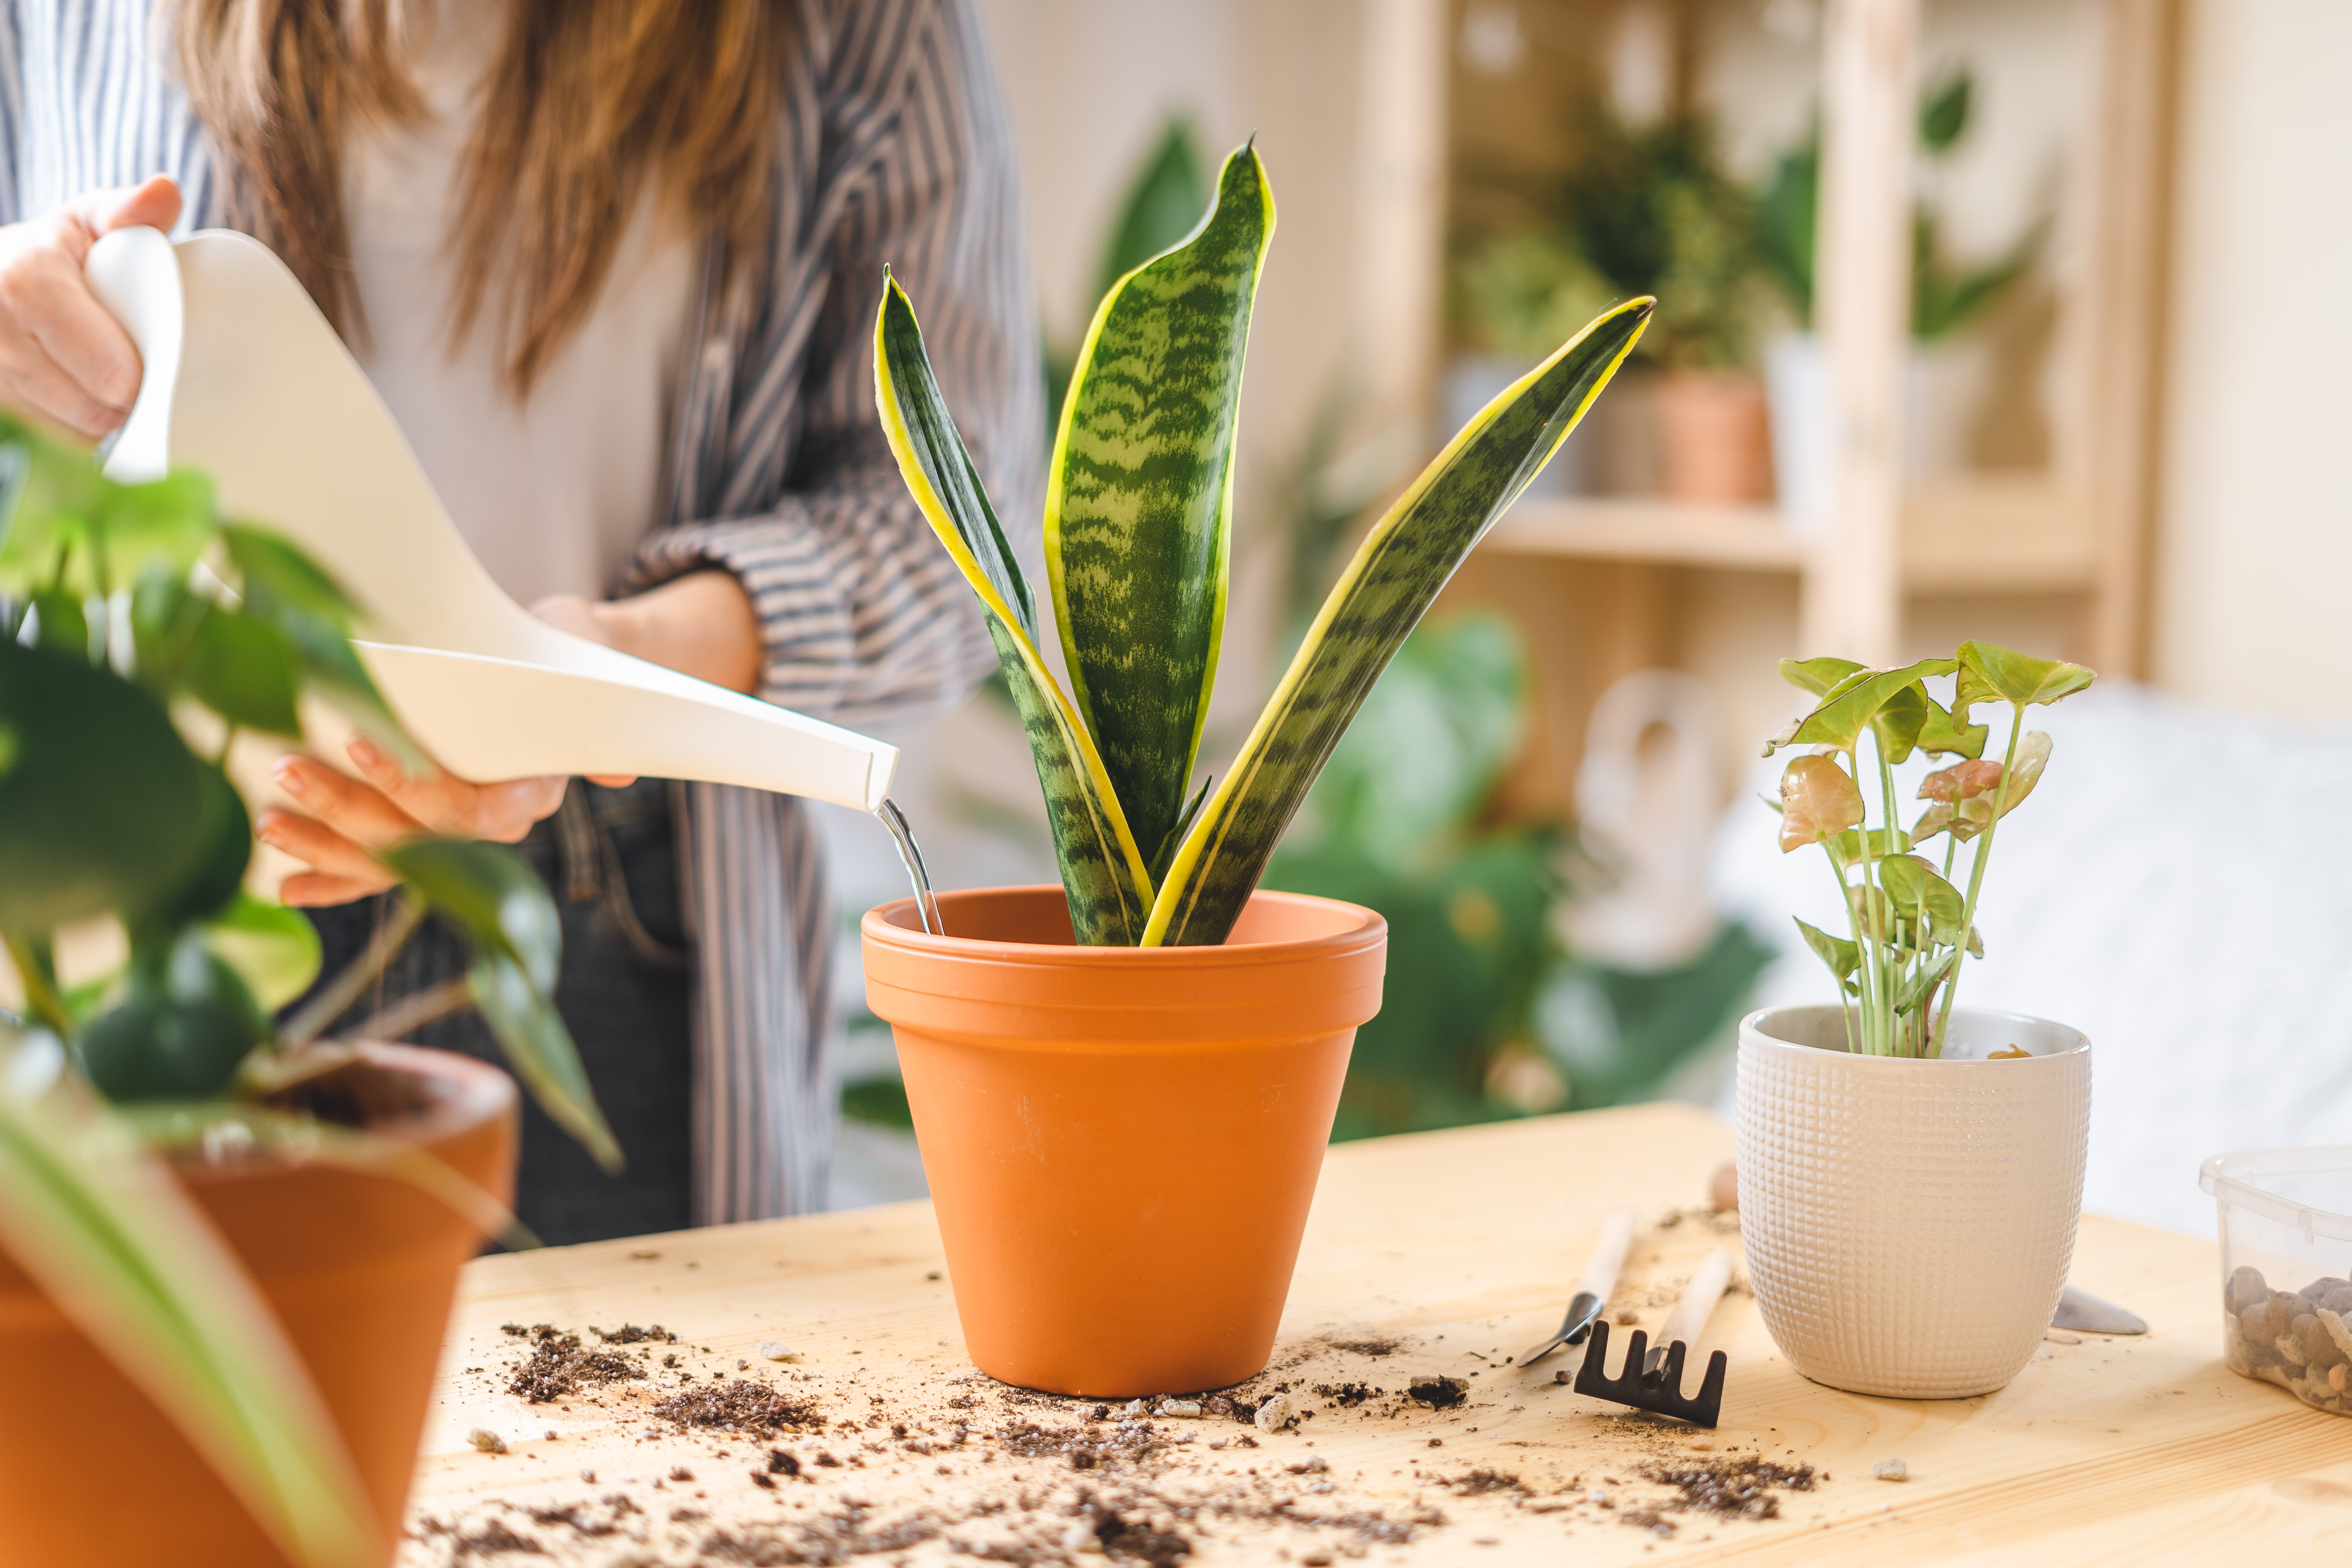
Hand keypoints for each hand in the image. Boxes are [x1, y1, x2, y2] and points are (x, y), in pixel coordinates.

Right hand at [0, 176, 182, 437]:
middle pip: (83, 403)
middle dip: (123, 405)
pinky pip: (46, 443)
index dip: (121, 375)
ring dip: (100, 425)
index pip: (87, 352)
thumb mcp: (86, 221)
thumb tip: (164, 193)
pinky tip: (83, 410)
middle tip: (142, 388)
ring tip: (112, 394)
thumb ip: (127, 210)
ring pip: (66, 431)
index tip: (142, 378)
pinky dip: (72, 436)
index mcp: (23, 279)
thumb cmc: (54, 253)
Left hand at [255, 577, 757, 907]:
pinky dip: (329, 880)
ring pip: (385, 858)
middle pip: (414, 836)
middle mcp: (490, 827)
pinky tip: (283, 887)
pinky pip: (373, 871)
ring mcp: (451, 835)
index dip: (410, 784)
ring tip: (268, 821)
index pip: (467, 810)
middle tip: (286, 767)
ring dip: (324, 846)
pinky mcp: (420, 832)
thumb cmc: (562, 654)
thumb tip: (618, 775)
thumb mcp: (588, 664)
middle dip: (345, 808)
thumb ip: (598, 716)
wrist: (555, 667)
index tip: (360, 740)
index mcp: (528, 796)